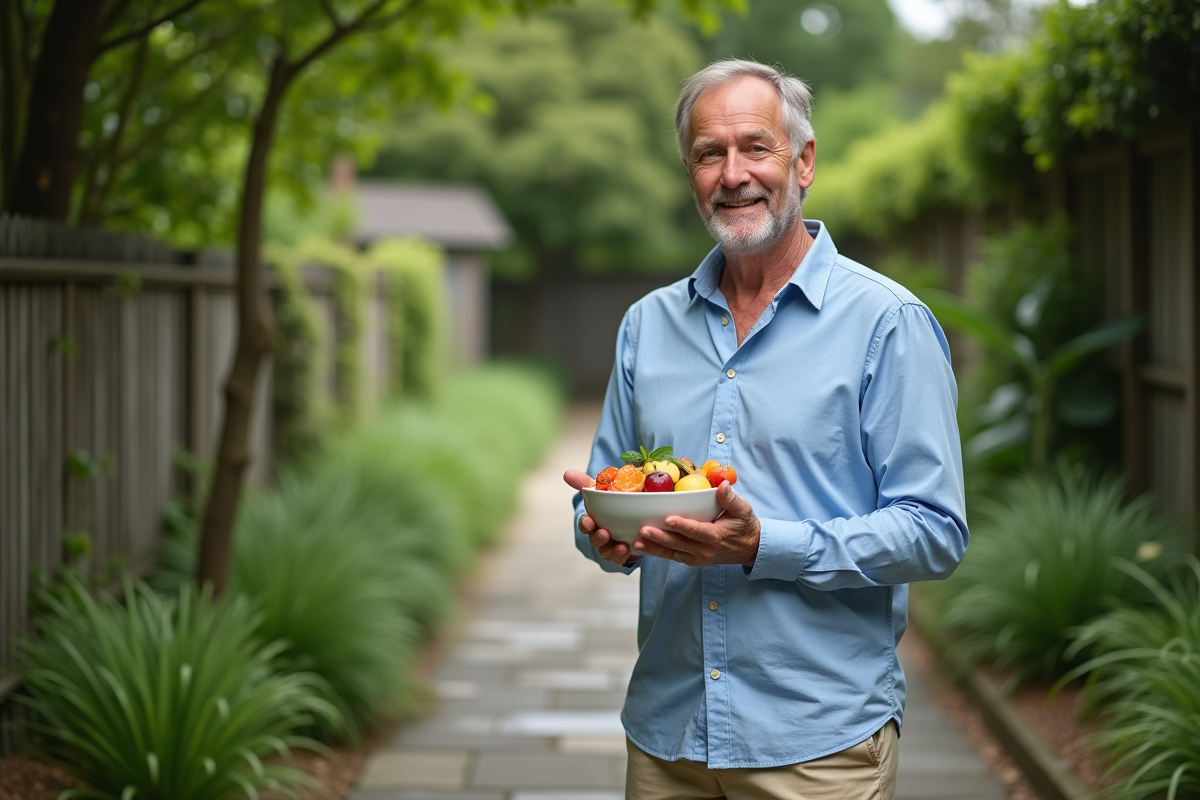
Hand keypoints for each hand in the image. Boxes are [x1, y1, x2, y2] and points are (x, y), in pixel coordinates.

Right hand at [563, 469, 638, 566]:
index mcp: (593, 520)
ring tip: (621, 545)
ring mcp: (610, 545)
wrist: (632, 513)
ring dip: (612, 550)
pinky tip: (629, 550)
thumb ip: (585, 483)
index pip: (585, 524)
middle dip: (598, 537)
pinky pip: (620, 559)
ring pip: (607, 551)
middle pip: (595, 540)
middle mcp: (600, 534)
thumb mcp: (600, 491)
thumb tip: (566, 473)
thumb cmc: (611, 502)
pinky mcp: (622, 553)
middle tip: (605, 533)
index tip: (588, 520)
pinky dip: (623, 556)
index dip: (585, 524)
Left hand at [634, 481, 759, 567]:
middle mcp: (704, 550)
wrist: (750, 548)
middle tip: (643, 530)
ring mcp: (697, 558)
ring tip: (637, 543)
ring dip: (654, 548)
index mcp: (715, 537)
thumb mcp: (743, 511)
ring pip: (672, 553)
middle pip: (679, 544)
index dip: (682, 525)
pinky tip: (643, 547)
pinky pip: (673, 557)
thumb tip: (723, 485)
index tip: (668, 519)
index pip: (696, 531)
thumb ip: (731, 499)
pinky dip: (658, 553)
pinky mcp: (692, 560)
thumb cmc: (745, 526)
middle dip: (660, 538)